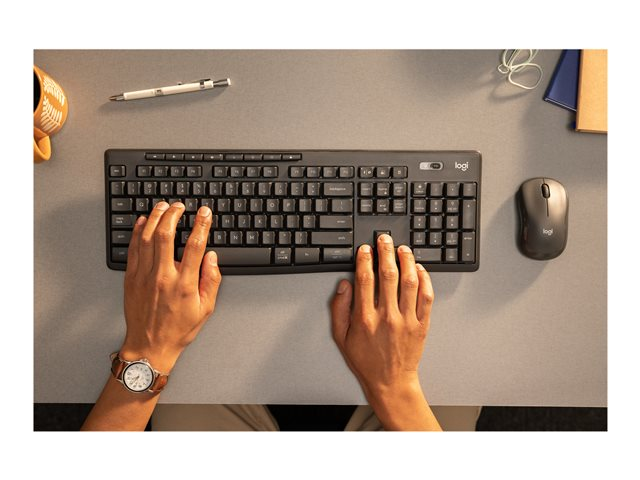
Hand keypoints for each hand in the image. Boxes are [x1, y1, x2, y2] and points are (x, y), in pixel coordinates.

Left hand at [120, 202, 220, 372]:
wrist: (149, 346)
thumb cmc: (177, 330)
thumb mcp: (205, 309)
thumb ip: (211, 280)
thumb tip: (211, 257)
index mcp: (184, 284)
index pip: (195, 246)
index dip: (201, 225)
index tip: (205, 213)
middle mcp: (163, 276)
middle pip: (167, 235)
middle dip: (174, 214)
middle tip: (180, 205)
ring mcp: (144, 276)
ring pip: (148, 238)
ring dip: (155, 218)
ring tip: (162, 206)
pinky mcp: (131, 278)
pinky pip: (133, 249)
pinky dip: (138, 232)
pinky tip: (143, 222)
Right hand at [330, 234, 435, 427]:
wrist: (390, 382)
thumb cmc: (366, 360)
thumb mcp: (341, 337)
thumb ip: (339, 309)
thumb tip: (344, 285)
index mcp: (365, 318)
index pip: (365, 280)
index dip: (365, 260)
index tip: (365, 249)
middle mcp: (387, 317)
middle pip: (388, 275)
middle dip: (386, 252)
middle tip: (385, 239)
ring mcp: (407, 320)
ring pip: (410, 282)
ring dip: (407, 261)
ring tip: (403, 249)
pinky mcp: (422, 324)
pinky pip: (426, 297)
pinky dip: (425, 280)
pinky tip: (419, 269)